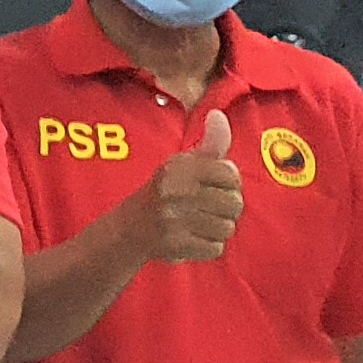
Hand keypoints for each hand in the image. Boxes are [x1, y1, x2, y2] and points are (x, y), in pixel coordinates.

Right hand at [119, 109, 244, 263]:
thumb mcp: (182, 163)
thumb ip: (209, 143)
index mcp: (179, 168)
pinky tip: (193, 238)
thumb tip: (218, 114)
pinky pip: (215, 247)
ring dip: (218, 228)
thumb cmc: (165, 191)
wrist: (128, 228)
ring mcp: (174, 219)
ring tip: (200, 223)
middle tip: (207, 208)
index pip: (231, 175)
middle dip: (226, 208)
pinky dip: (208, 246)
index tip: (213, 186)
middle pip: (235, 203)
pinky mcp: (174, 244)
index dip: (229, 183)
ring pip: (227, 227)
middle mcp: (175, 191)